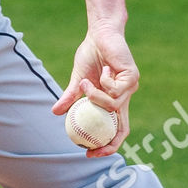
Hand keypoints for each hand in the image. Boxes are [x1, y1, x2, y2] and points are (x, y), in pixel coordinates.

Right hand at [51, 26, 138, 156]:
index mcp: (114, 101)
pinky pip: (114, 90)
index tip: (90, 153)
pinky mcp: (132, 77)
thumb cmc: (91, 55)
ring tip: (86, 83)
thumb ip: (71, 97)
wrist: (100, 34)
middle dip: (109, 143)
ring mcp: (130, 89)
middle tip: (92, 148)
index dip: (107, 145)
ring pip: (112, 106)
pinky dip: (103, 82)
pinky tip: (104, 69)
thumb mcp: (78, 80)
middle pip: (122, 128)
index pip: (116, 130)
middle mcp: (125, 98)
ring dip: (95, 97)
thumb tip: (55, 113)